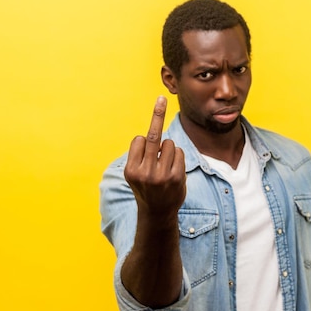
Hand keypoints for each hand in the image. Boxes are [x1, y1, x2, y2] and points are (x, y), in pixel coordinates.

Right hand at [124, 96, 185, 216]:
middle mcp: (145, 173)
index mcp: (131, 170)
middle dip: (157, 114)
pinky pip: (179, 152)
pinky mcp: (176, 178)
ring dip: (168, 148)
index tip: (147, 138)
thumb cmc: (146, 187)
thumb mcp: (135, 174)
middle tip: (161, 98)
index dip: (144, 142)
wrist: (158, 212)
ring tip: (165, 165)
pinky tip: (173, 169)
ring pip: (169, 143)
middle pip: (153, 136)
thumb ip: (140, 155)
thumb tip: (151, 130)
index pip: (139, 140)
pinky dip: (177, 156)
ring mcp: (161, 176)